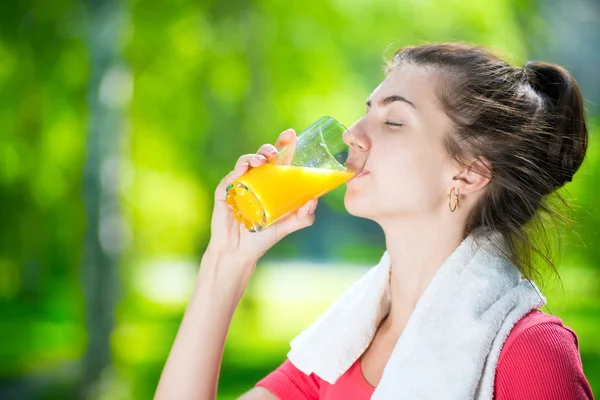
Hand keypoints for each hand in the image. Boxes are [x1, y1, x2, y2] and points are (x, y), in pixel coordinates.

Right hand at [206, 128, 317, 269]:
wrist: (239, 253)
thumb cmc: (261, 238)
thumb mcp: (286, 226)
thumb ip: (302, 217)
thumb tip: (314, 200)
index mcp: (268, 183)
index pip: (277, 159)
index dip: (283, 145)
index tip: (292, 134)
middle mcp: (253, 180)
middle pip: (261, 156)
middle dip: (268, 148)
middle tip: (276, 152)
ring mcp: (237, 185)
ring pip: (244, 163)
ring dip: (253, 157)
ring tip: (261, 161)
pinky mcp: (224, 194)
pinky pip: (228, 180)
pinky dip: (236, 172)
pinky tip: (243, 170)